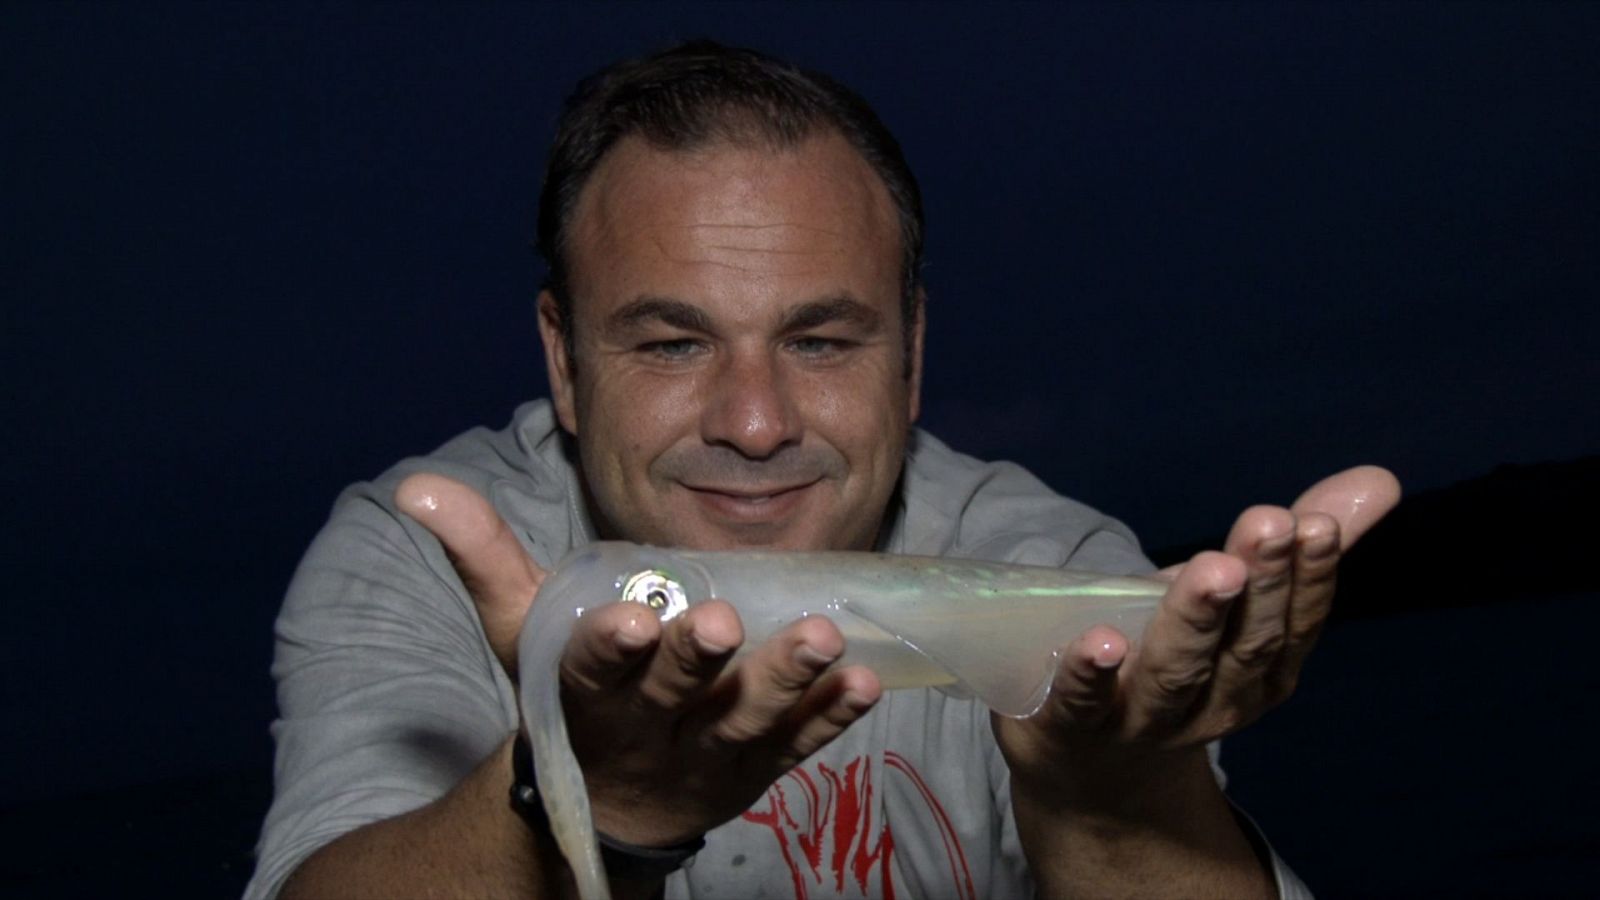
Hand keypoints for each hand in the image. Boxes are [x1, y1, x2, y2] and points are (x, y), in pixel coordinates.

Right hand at [395, 474, 882, 846]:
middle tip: (719, 623)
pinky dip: (832, 719)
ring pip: (747, 723)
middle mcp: (648, 728)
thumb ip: (481, 554)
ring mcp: (709, 754)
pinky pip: (799, 746)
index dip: (612, 648)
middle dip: (695, 663)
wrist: (614, 796)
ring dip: (784, 683)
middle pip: (674, 697)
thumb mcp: (519, 628)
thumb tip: (415, 485)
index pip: (594, 670)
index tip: (632, 620)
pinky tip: (867, 683)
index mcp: (588, 691)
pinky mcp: (759, 768)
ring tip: (822, 638)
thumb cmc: (568, 693)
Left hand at [993, 465, 1400, 803]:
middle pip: (1243, 645)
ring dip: (1192, 620)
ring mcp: (1143, 720)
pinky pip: (1082, 702)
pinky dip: (1091, 674)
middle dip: (1260, 584)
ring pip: (1173, 673)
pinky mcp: (1074, 724)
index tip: (1314, 523)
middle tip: (1270, 523)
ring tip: (1211, 571)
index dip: (1308, 575)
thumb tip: (1379, 481)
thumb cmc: (1174, 662)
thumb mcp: (1231, 604)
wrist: (1093, 765)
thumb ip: (1293, 546)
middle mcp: (1214, 703)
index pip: (1294, 623)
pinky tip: (1098, 641)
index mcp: (1261, 673)